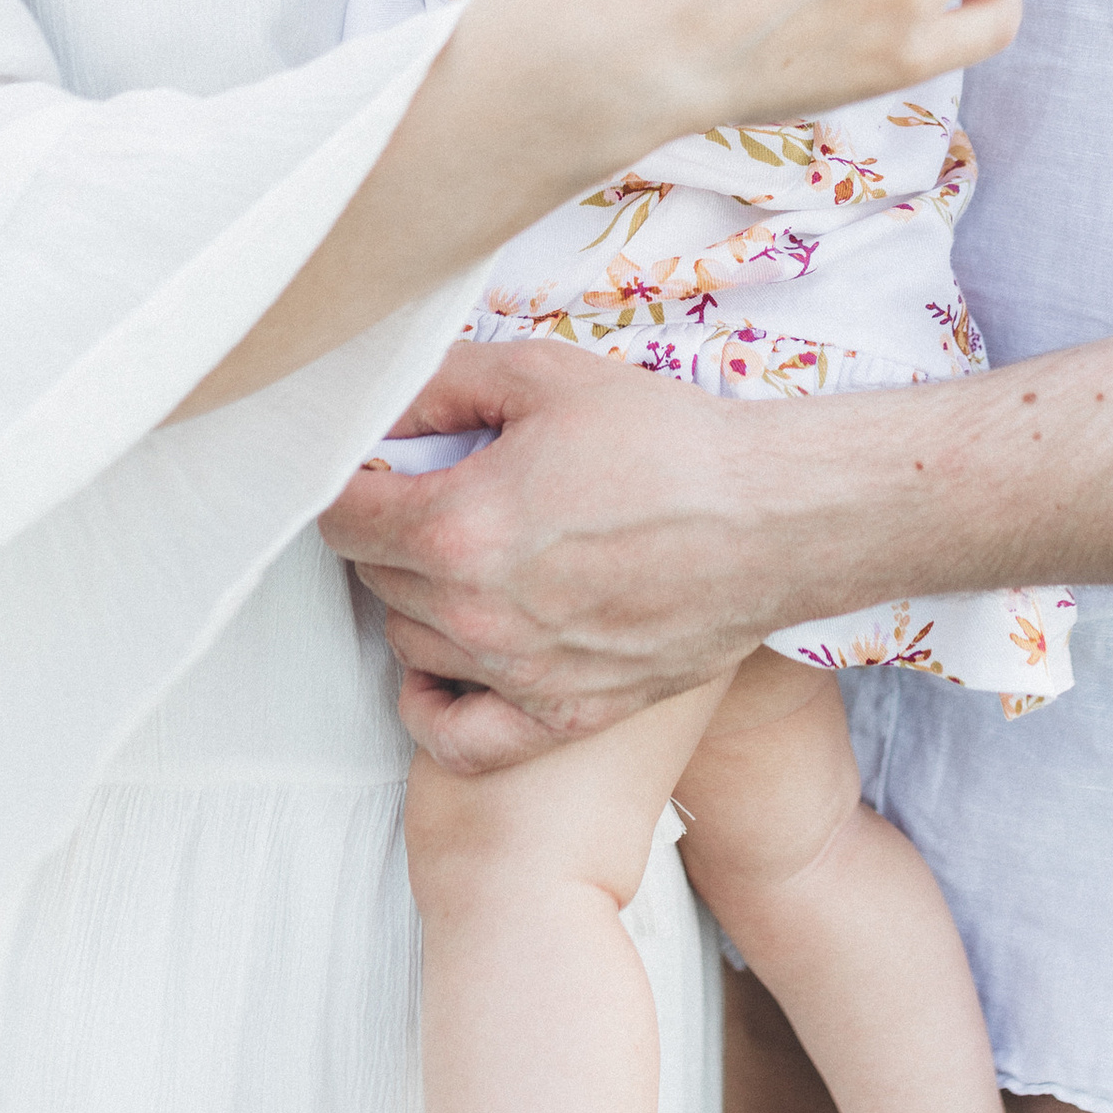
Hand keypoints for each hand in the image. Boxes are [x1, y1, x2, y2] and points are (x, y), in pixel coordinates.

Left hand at [332, 340, 778, 766]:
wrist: (772, 520)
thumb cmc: (667, 442)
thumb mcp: (544, 376)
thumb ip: (439, 384)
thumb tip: (373, 407)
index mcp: (458, 528)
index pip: (340, 514)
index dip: (350, 477)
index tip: (380, 461)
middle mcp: (475, 615)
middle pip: (370, 575)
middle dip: (390, 527)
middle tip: (440, 490)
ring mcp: (518, 675)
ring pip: (407, 643)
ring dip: (418, 598)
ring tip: (471, 554)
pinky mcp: (563, 715)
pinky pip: (456, 736)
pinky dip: (434, 703)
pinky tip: (449, 662)